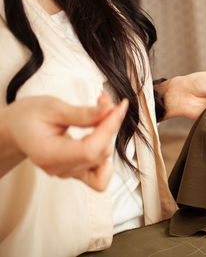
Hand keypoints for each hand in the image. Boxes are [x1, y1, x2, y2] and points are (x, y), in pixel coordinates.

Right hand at [3, 93, 127, 190]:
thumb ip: (82, 113)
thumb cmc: (28, 117)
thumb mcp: (52, 107)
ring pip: (103, 160)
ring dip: (108, 136)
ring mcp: (69, 172)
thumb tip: (108, 111)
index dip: (108, 129)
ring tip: (100, 114)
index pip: (89, 150)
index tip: (117, 109)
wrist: (16, 128)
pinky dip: (106, 155)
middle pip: (99, 153)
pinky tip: (101, 138)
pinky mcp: (77, 171)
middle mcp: (59, 168)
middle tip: (105, 103)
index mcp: (48, 154)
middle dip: (109, 126)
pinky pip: (100, 176)